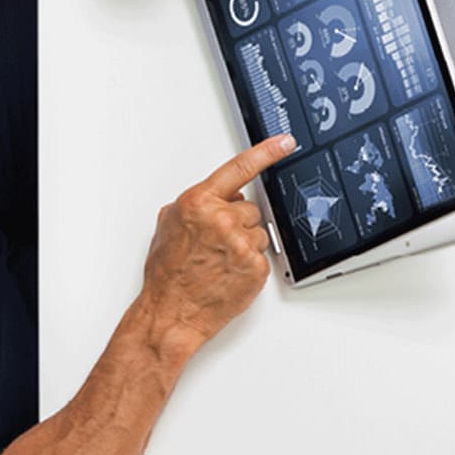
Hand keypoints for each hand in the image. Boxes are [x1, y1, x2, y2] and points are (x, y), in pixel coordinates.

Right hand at [139, 135, 292, 359]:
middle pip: (250, 208)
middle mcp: (222, 220)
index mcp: (199, 203)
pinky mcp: (255, 266)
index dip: (266, 152)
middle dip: (237, 222)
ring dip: (245, 244)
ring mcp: (241, 244)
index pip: (239, 168)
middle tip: (217, 243)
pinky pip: (262, 255)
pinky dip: (249, 264)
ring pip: (259, 232)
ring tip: (220, 261)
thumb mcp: (170, 225)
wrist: (172, 311)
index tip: (285, 142)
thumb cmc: (168, 273)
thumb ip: (196, 204)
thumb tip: (216, 198)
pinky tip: (229, 273)